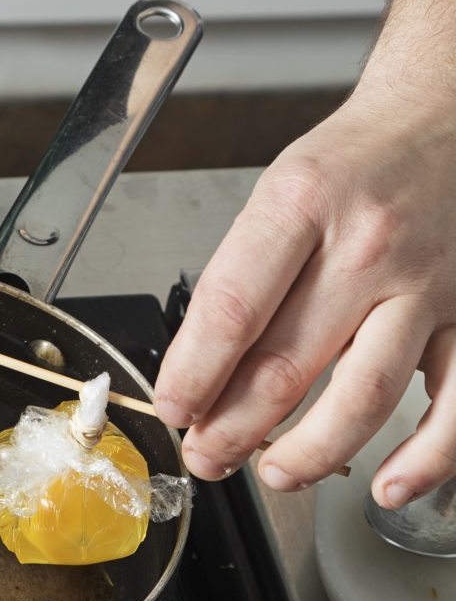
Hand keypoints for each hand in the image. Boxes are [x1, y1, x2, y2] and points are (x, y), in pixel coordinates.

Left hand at [153, 80, 455, 507]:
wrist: (447, 115)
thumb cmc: (357, 161)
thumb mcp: (281, 192)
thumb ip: (248, 276)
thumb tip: (205, 370)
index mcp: (303, 204)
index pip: (232, 310)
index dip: (194, 375)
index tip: (173, 408)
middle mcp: (369, 244)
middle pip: (286, 365)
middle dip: (232, 429)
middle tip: (207, 455)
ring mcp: (428, 282)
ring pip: (364, 398)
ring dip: (309, 454)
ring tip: (274, 474)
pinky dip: (425, 458)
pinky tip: (391, 485)